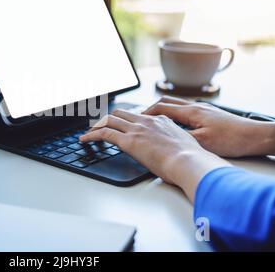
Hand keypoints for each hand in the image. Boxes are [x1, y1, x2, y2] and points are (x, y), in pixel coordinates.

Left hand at [79, 110, 230, 201]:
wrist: (189, 162)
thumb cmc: (191, 159)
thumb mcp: (184, 144)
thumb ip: (174, 141)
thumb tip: (173, 149)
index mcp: (161, 120)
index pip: (139, 115)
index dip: (128, 119)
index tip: (123, 123)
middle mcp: (147, 121)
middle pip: (121, 113)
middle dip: (109, 118)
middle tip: (101, 125)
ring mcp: (137, 130)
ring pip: (110, 120)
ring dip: (97, 125)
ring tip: (89, 132)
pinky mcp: (128, 141)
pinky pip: (104, 133)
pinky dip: (91, 135)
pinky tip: (84, 140)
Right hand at [143, 96, 274, 156]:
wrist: (255, 136)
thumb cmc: (233, 139)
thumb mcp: (203, 142)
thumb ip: (180, 138)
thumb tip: (162, 139)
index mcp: (191, 112)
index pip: (161, 107)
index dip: (145, 114)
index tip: (135, 120)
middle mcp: (195, 107)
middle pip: (165, 102)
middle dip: (150, 109)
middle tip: (139, 118)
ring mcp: (202, 110)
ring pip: (175, 105)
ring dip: (161, 111)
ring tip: (152, 121)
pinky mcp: (208, 115)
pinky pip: (184, 111)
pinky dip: (173, 116)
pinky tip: (173, 126)